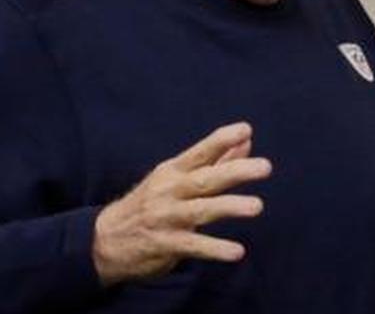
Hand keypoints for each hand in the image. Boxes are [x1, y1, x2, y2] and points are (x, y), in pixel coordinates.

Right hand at [92, 122, 271, 285]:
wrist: (104, 240)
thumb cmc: (151, 202)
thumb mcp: (176, 177)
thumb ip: (215, 160)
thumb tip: (247, 140)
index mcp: (174, 171)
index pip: (200, 152)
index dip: (221, 140)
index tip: (245, 129)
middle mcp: (170, 191)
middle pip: (205, 179)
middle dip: (236, 172)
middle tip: (265, 167)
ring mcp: (167, 218)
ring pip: (201, 210)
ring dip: (229, 207)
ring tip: (256, 206)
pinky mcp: (166, 245)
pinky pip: (194, 247)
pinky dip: (215, 249)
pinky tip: (236, 252)